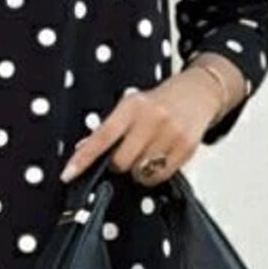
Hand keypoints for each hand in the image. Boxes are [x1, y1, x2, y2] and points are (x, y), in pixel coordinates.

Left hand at [57, 64, 239, 185]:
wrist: (198, 92)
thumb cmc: (160, 102)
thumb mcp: (131, 106)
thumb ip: (109, 129)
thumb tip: (82, 150)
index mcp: (132, 106)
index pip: (102, 136)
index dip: (83, 158)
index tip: (69, 174)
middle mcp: (152, 118)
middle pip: (121, 162)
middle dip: (118, 165)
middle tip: (126, 155)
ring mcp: (171, 133)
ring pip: (141, 173)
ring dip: (138, 171)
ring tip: (146, 154)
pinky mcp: (186, 147)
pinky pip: (161, 176)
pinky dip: (155, 175)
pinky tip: (160, 158)